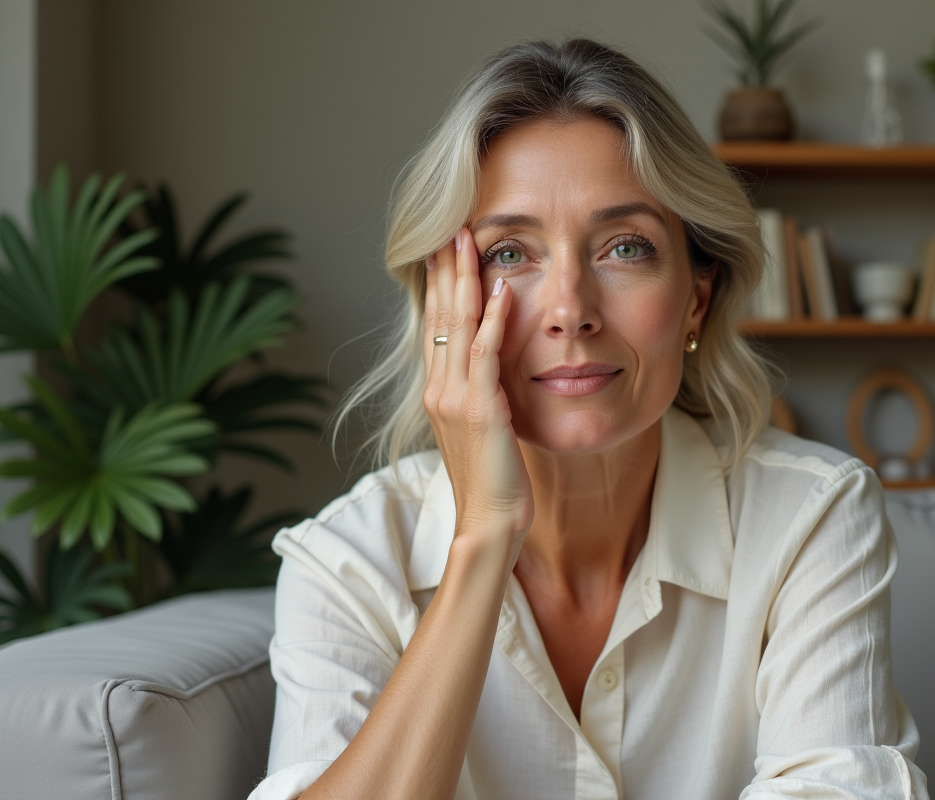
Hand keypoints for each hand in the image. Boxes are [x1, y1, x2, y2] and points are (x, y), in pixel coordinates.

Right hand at [423, 227, 533, 550]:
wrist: (489, 520)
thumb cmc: (492, 480)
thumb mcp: (481, 429)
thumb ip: (480, 395)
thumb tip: (489, 370)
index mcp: (438, 392)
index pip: (434, 326)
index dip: (437, 286)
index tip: (442, 250)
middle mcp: (439, 389)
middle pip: (438, 316)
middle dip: (444, 270)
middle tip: (449, 228)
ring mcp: (455, 398)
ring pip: (455, 326)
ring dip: (463, 279)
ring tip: (468, 240)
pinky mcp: (480, 409)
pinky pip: (483, 354)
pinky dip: (490, 319)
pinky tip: (500, 289)